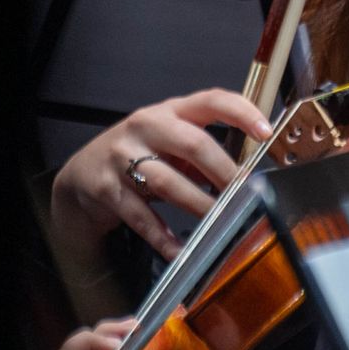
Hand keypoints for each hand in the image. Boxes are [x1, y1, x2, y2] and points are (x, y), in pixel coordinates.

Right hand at [50, 89, 272, 266]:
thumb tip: (246, 173)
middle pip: (193, 143)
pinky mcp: (106, 188)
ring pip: (168, 181)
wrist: (82, 173)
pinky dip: (163, 236)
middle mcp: (146, 127)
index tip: (266, 132)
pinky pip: (141, 216)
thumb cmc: (138, 153)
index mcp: (171, 110)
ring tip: (221, 221)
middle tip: (245, 192)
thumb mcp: (170, 142)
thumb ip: (204, 151)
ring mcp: (122, 156)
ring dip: (199, 204)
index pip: (212, 100)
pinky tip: (181, 249)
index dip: (242, 113)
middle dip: (224, 171)